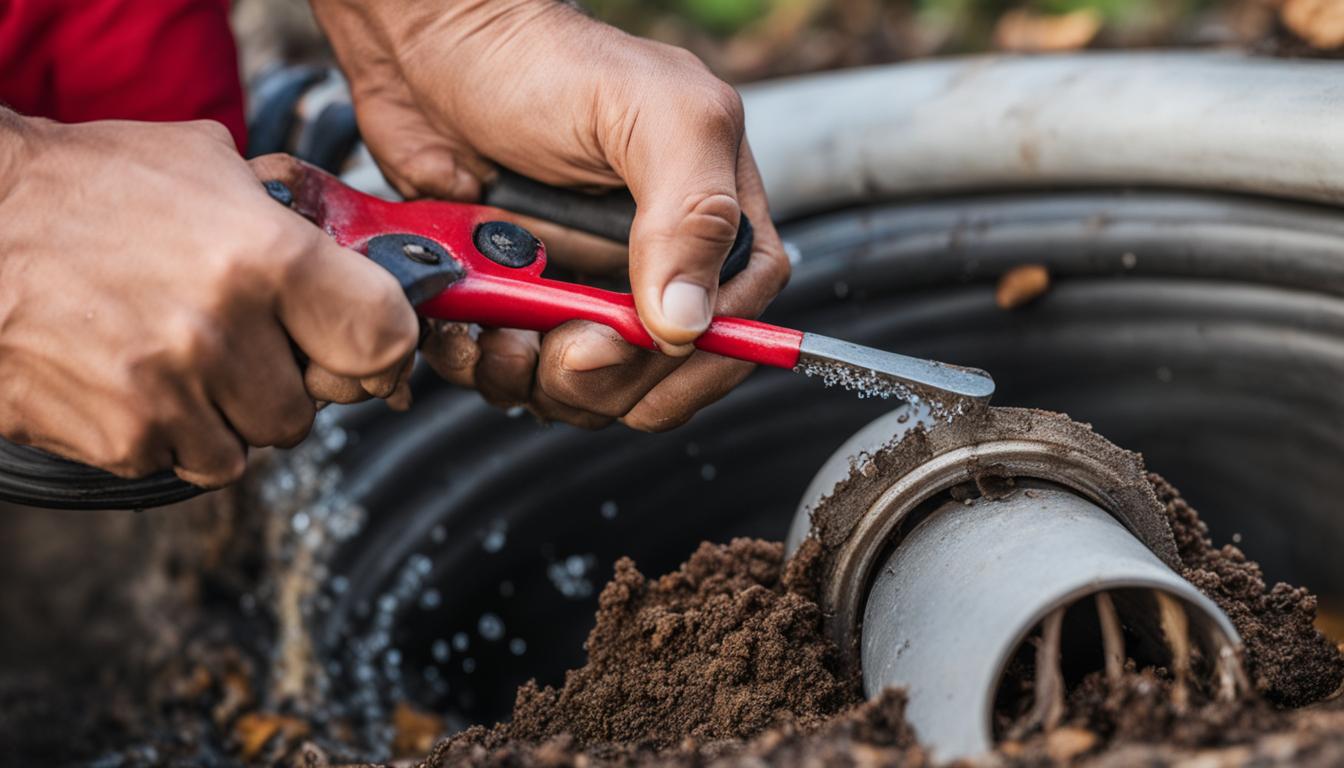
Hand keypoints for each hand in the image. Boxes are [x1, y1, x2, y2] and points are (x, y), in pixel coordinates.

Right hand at [0, 116, 417, 485]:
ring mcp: (172, 392)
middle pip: (312, 407)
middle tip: (247, 345)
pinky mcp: (123, 439)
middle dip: (287, 382)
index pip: (384, 338)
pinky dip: (172, 435)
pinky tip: (138, 381)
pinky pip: (186, 462)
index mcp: (266, 257)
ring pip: (253, 444)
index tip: (367, 347)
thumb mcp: (204, 163)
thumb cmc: (86, 187)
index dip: (382, 348)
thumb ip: (285, 208)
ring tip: (183, 358)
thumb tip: (350, 240)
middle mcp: (225, 331)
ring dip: (230, 414)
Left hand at [311, 0, 790, 429]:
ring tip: (501, 330)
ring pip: (586, 388)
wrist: (428, 47)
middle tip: (559, 346)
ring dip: (536, 382)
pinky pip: (514, 374)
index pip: (740, 320)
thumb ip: (692, 211)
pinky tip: (467, 329)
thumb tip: (689, 323)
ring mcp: (582, 286)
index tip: (640, 352)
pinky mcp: (517, 302)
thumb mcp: (647, 112)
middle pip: (660, 372)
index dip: (703, 359)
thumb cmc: (540, 60)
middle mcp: (652, 260)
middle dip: (607, 380)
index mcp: (708, 216)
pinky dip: (484, 368)